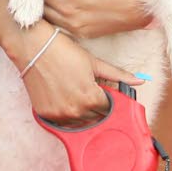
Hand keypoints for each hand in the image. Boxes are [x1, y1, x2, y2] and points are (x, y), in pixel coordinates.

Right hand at [15, 22, 142, 125]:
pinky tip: (66, 99)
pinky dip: (67, 115)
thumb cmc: (63, 51)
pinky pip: (62, 122)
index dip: (108, 100)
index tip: (105, 93)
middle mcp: (75, 110)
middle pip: (95, 118)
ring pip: (79, 123)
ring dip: (83, 113)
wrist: (33, 47)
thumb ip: (117, 75)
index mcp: (91, 98)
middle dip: (96, 107)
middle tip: (90, 92)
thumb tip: (139, 81)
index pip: (109, 110)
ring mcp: (59, 114)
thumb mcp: (94, 62)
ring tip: (77, 94)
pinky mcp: (45, 114)